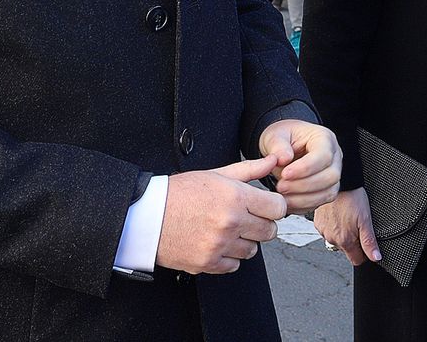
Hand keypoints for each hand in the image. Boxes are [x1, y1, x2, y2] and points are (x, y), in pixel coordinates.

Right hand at [156, 156, 287, 274]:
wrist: (148, 216)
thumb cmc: (180, 193)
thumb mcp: (216, 174)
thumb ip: (249, 169)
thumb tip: (272, 161)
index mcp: (235, 197)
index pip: (278, 208)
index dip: (274, 206)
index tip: (266, 206)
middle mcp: (230, 222)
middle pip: (270, 231)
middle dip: (262, 224)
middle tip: (247, 218)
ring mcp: (220, 245)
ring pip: (253, 250)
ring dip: (245, 241)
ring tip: (228, 230)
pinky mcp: (208, 263)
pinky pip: (234, 265)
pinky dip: (229, 257)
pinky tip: (217, 243)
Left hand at [258, 118, 342, 212]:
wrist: (283, 150)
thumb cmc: (283, 139)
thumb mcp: (275, 135)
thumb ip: (278, 145)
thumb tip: (284, 158)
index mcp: (324, 139)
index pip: (324, 155)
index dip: (305, 168)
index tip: (285, 174)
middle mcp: (334, 157)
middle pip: (331, 176)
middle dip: (304, 185)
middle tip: (281, 186)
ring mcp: (331, 175)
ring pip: (328, 193)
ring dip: (303, 199)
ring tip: (282, 196)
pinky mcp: (325, 191)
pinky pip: (320, 203)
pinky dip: (302, 206)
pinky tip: (287, 202)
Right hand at [314, 187, 379, 265]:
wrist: (339, 181)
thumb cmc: (352, 196)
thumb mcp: (366, 219)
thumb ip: (369, 241)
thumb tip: (376, 257)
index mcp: (344, 241)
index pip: (356, 260)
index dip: (364, 254)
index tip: (367, 244)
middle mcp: (331, 238)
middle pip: (347, 249)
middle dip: (354, 241)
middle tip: (358, 224)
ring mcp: (323, 231)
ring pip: (337, 239)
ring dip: (343, 233)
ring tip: (347, 217)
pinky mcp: (317, 222)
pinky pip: (328, 230)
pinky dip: (334, 225)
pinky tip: (338, 214)